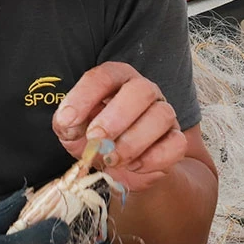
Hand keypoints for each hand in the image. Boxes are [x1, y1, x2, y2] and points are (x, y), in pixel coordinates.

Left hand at [53, 62, 185, 193]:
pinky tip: (133, 166)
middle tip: (96, 138)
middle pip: (141, 90)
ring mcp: (164, 113)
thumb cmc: (96, 140)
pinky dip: (153, 159)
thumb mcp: (74, 130)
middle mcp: (144, 91)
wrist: (123, 168)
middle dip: (116, 117)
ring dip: (132, 142)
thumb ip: (67, 123)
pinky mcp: (176, 140)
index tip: (67, 120)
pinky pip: (176, 144)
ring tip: (111, 158)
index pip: (104, 76)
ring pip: (161, 116)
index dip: (85, 95)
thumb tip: (68, 122)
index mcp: (116, 80)